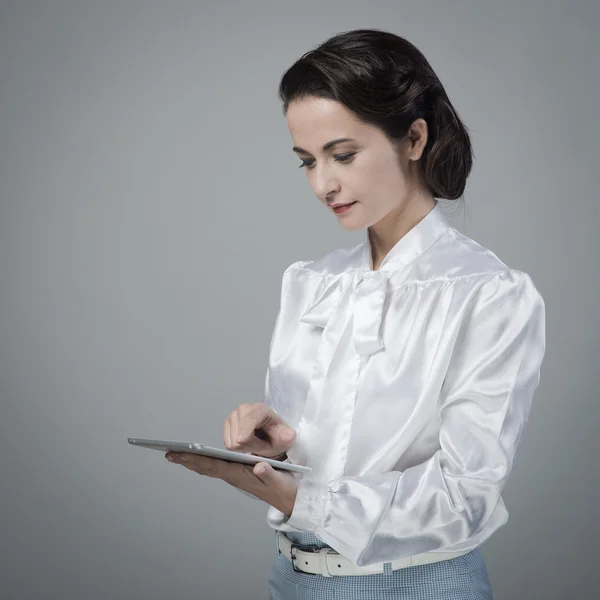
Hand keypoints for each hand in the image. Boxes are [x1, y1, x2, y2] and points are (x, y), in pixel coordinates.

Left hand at [164, 451, 297, 516]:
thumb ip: (269, 473)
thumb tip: (258, 465)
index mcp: (239, 475)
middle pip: (205, 467)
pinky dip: (203, 461)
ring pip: (208, 467)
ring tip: (177, 454)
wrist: (291, 499)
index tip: (178, 454)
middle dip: (187, 459)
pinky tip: (197, 458)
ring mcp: (234, 476)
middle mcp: (233, 476)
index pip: (212, 465)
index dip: (194, 458)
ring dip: (192, 461)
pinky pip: (215, 467)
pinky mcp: (238, 474)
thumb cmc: (285, 488)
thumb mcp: (280, 481)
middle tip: (168, 453)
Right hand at [223, 402, 295, 459]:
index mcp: (260, 409)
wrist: (271, 438)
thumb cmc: (277, 437)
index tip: (243, 441)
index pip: (248, 419)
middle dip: (249, 445)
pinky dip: (236, 447)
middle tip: (260, 444)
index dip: (245, 432)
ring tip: (254, 442)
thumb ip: (287, 437)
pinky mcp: (227, 424)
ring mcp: (233, 415)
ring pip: (231, 441)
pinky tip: (246, 442)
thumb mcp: (286, 438)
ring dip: (243, 447)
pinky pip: (227, 443)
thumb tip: (289, 435)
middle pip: (238, 435)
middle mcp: (244, 409)